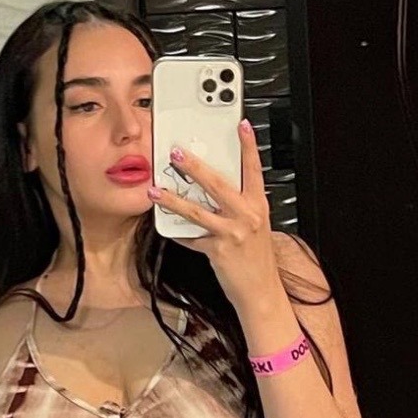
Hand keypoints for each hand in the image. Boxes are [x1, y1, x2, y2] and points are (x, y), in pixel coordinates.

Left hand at [150, 120, 282, 311]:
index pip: (254, 170)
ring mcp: (232, 233)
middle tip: (175, 152)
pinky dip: (178, 233)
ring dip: (174, 199)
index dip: (248, 146)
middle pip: (218, 184)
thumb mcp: (255, 226)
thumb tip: (215, 190)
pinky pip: (192, 238)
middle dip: (195, 166)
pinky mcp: (217, 251)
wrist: (261, 291)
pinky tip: (167, 227)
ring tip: (156, 190)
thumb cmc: (256, 259)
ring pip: (198, 211)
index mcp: (257, 206)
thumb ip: (238, 206)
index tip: (241, 125)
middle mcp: (246, 216)